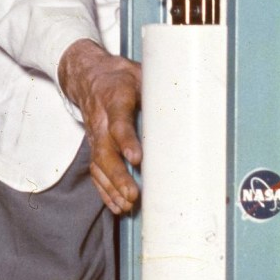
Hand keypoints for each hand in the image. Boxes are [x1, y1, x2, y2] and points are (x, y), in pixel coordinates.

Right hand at [58, 38, 141, 215]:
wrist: (89, 77)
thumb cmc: (120, 77)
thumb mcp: (140, 73)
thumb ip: (158, 90)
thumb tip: (189, 101)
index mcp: (114, 100)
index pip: (119, 123)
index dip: (126, 141)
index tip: (137, 158)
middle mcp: (101, 121)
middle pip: (105, 152)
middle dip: (119, 176)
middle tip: (133, 194)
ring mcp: (95, 136)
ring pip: (99, 165)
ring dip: (112, 188)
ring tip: (128, 205)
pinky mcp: (94, 147)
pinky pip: (96, 172)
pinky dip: (105, 191)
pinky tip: (117, 205)